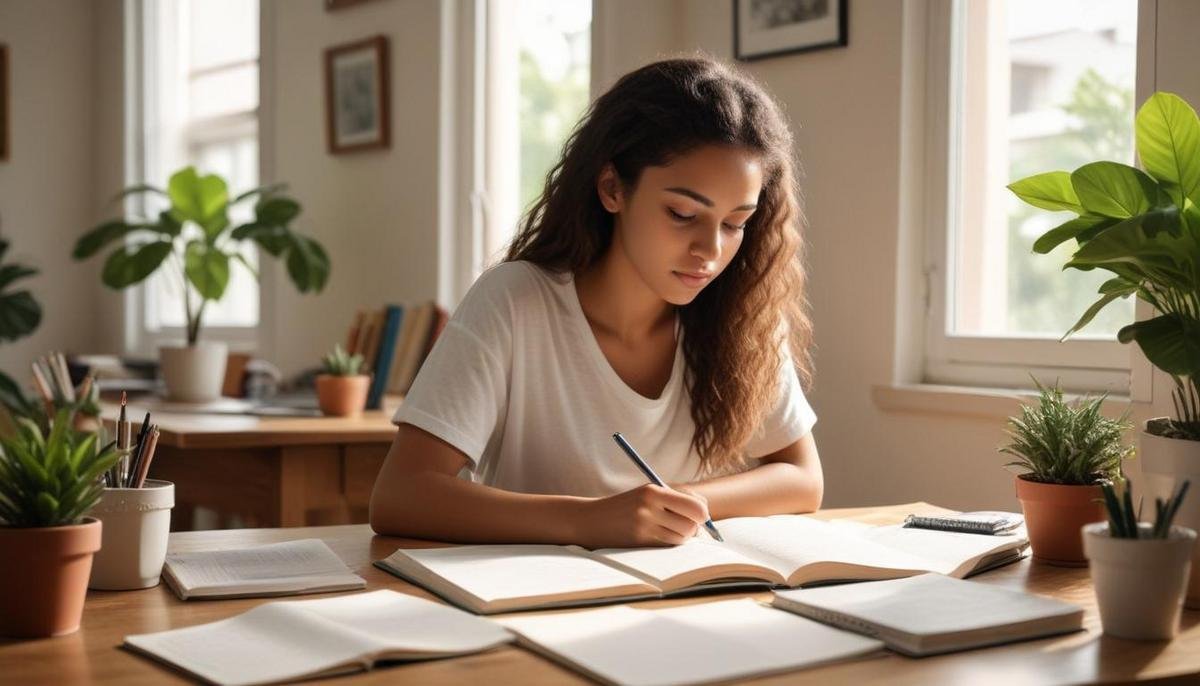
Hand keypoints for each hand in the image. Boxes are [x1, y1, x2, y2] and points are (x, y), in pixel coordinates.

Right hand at [574, 484, 710, 548]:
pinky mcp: (640, 542)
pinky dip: (671, 543)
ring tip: (670, 530)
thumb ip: (676, 499)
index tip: (700, 516)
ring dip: (682, 537)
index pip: (695, 505)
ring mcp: (644, 526)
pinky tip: (660, 536)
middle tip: (687, 525)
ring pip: (682, 537)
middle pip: (692, 524)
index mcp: (654, 491)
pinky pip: (669, 545)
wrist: (592, 519)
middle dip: (695, 527)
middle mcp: (650, 508)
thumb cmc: (626, 506)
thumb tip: (706, 512)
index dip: (702, 513)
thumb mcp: (648, 494)